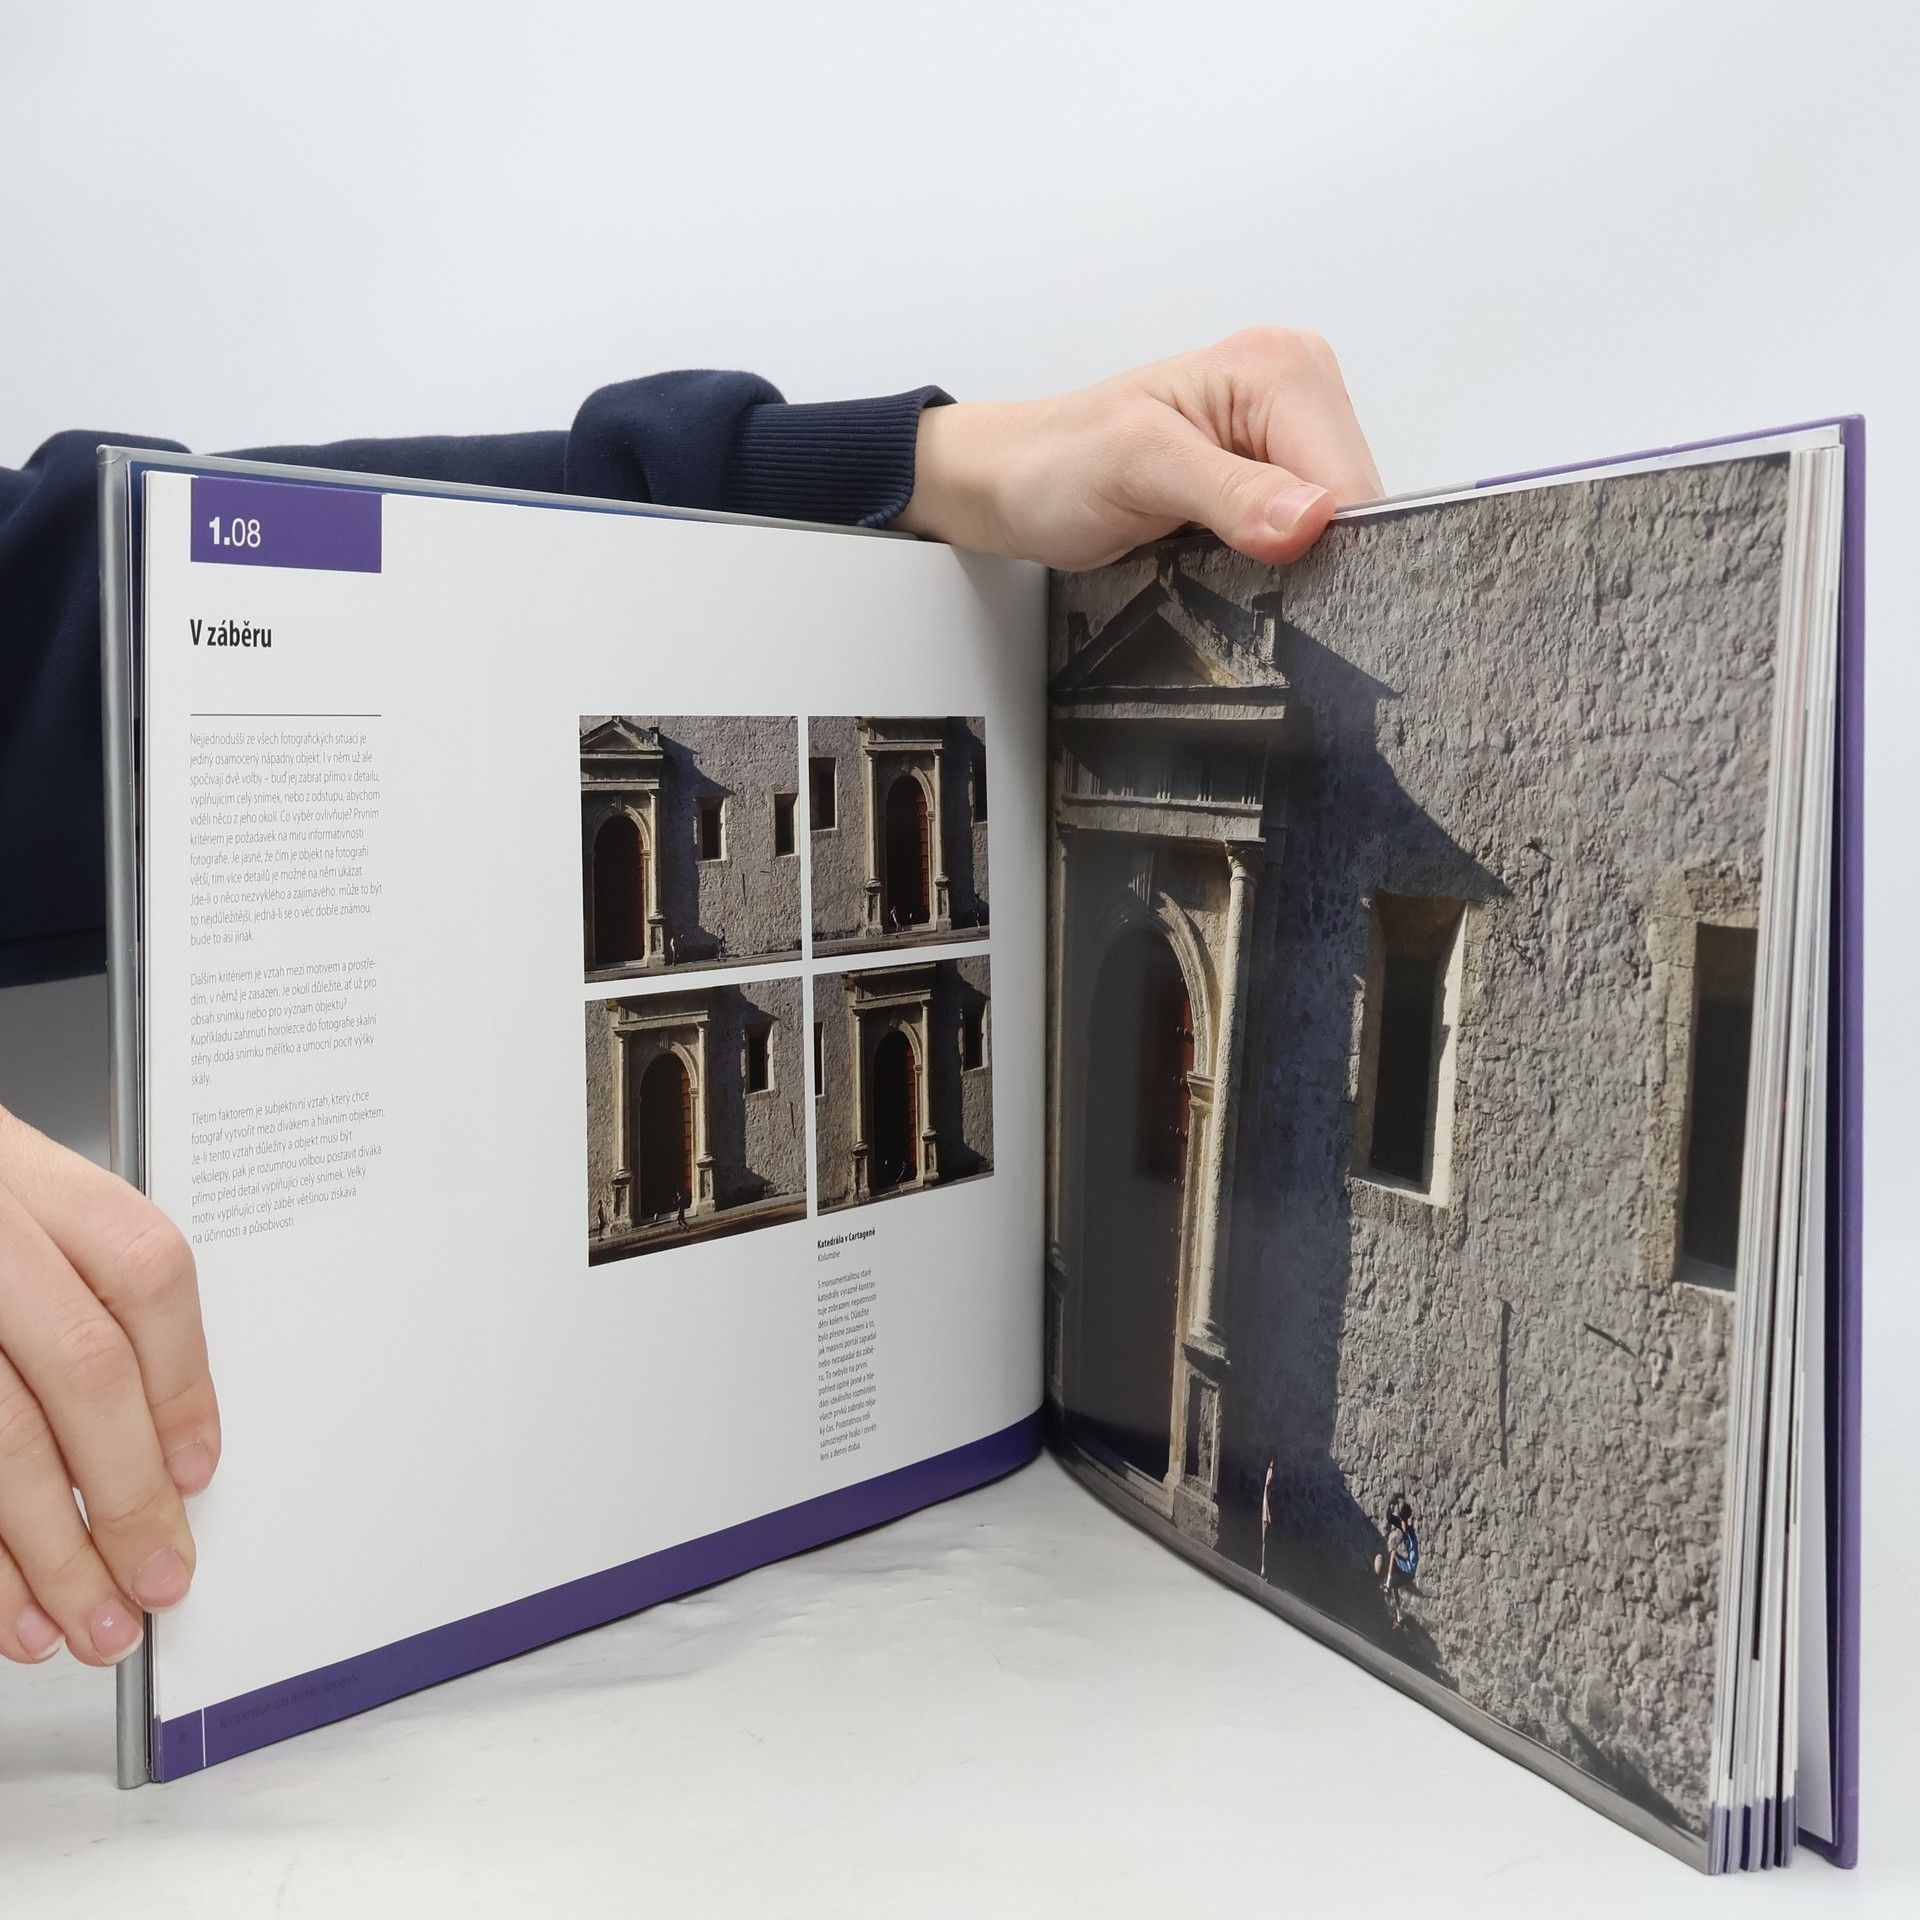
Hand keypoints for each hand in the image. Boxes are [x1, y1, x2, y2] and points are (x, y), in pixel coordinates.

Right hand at [0, 1106, 216, 1664]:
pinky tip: (9, 1607)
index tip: (199, 1474)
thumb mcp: (22, 1212)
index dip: (183, 1381)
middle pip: (82, 1367)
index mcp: (31, 1179)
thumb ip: (86, 1298)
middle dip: (128, 1492)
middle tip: (159, 1578)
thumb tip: (170, 1443)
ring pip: (0, 1436)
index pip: (145, 1271)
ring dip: (50, 1551)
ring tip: (90, 1622)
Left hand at [898, 328, 1380, 569]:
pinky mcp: (1273, 477)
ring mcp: (1287, 437)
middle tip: (1231, 567)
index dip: (1328, 543)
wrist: (1016, 480)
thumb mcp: (1138, 468)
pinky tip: (1233, 562)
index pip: (1351, 478)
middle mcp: (1297, 391)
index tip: (1278, 577)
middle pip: (1355, 504)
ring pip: (1337, 527)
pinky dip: (1280, 563)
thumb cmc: (1060, 462)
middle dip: (1310, 553)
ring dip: (1294, 563)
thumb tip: (1310, 518)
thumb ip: (1229, 492)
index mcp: (1281, 368)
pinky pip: (1310, 535)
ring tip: (1221, 558)